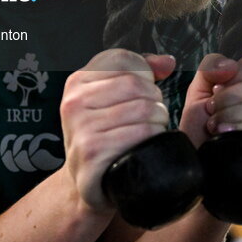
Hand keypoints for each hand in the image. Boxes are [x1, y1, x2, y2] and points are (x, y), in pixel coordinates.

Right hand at [61, 49, 175, 212]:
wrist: (87, 181)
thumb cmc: (104, 136)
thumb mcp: (111, 99)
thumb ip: (138, 73)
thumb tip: (167, 62)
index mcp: (77, 82)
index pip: (123, 59)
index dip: (145, 75)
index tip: (144, 92)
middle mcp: (74, 102)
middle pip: (136, 84)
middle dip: (154, 101)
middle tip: (152, 117)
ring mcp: (80, 128)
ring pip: (143, 109)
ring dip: (158, 122)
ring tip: (150, 132)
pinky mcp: (92, 153)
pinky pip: (140, 134)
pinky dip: (152, 139)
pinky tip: (145, 146)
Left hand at [180, 51, 241, 160]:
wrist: (200, 168)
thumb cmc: (201, 131)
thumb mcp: (198, 94)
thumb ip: (211, 68)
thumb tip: (231, 64)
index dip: (241, 71)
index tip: (217, 88)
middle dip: (232, 98)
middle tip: (212, 112)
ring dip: (236, 116)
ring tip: (216, 127)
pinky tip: (229, 137)